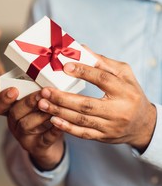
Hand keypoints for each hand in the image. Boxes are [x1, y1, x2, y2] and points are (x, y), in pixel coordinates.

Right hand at [0, 87, 64, 169]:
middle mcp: (14, 124)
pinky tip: (60, 123)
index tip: (14, 90)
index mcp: (11, 111)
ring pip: (26, 126)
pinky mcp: (37, 147)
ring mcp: (24, 137)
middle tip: (41, 94)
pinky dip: (53, 131)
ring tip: (52, 108)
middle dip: (28, 102)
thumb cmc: (43, 118)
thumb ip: (38, 95)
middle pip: (14, 113)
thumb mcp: (37, 105)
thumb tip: (48, 82)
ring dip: (40, 115)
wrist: (49, 143)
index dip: (3, 98)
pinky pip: (44, 139)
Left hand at [36, 52, 155, 151]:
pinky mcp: (103, 137)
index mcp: (124, 90)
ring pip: (81, 120)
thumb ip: (103, 62)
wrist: (143, 124)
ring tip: (43, 104)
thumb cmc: (130, 93)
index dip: (83, 72)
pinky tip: (52, 120)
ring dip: (59, 112)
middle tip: (45, 91)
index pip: (103, 79)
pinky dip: (66, 128)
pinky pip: (82, 133)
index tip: (65, 67)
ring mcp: (110, 126)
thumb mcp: (124, 74)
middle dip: (63, 98)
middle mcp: (118, 110)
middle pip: (87, 104)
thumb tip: (81, 48)